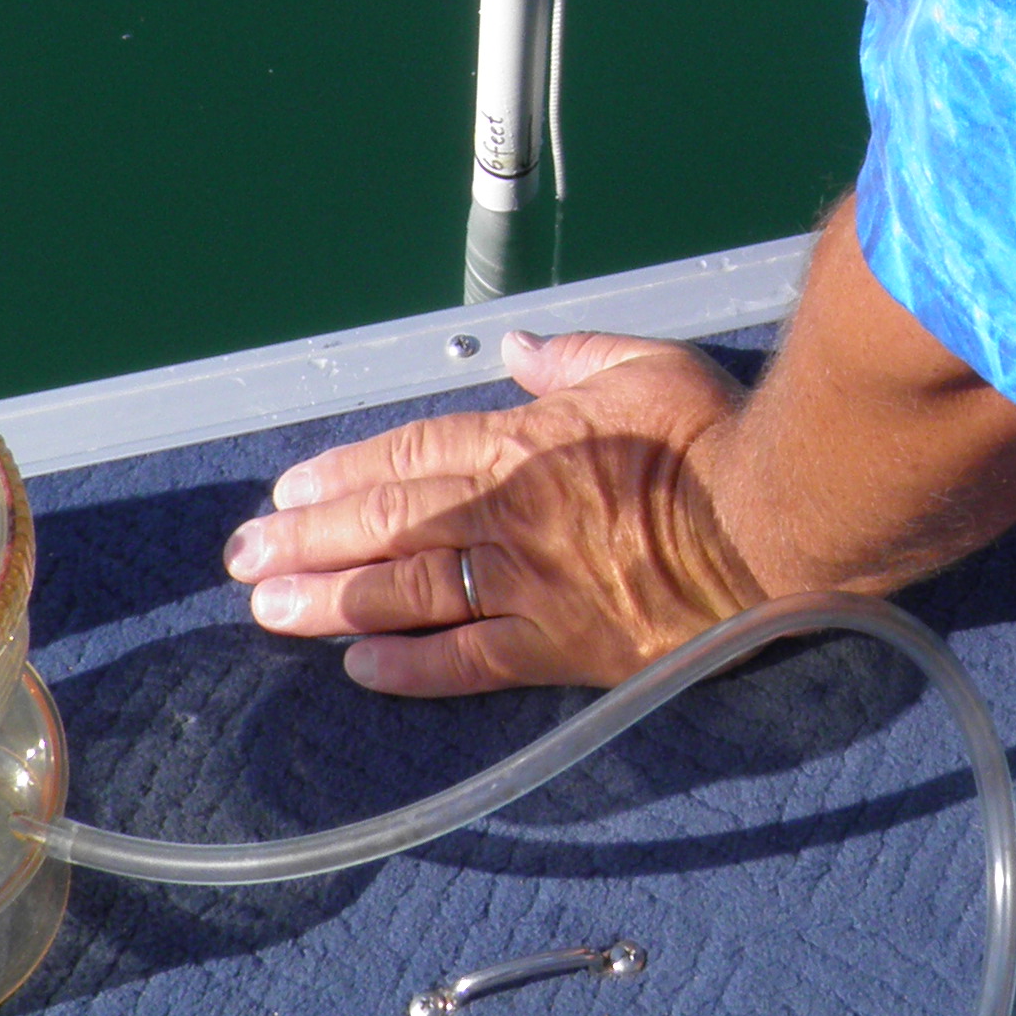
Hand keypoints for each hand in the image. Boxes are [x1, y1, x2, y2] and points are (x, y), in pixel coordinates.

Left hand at [222, 328, 770, 694]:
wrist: (773, 522)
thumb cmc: (716, 435)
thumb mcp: (646, 364)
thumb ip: (574, 358)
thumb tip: (521, 347)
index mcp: (525, 442)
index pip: (411, 454)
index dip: (343, 471)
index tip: (289, 486)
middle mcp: (508, 513)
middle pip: (387, 523)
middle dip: (306, 538)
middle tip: (242, 555)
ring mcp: (529, 585)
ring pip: (408, 592)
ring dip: (330, 600)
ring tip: (267, 609)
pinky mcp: (560, 648)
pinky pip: (470, 662)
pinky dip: (412, 665)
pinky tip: (360, 668)